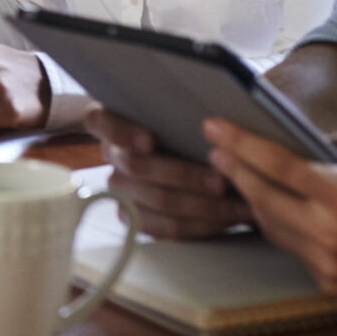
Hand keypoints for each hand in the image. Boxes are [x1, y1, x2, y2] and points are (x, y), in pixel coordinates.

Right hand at [87, 107, 250, 237]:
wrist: (177, 148)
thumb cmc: (177, 121)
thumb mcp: (173, 107)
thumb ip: (180, 109)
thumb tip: (212, 116)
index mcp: (108, 120)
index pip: (99, 122)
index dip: (123, 133)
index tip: (150, 140)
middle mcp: (111, 154)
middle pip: (138, 168)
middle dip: (184, 176)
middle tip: (221, 182)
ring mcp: (121, 188)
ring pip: (157, 202)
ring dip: (202, 206)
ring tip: (237, 205)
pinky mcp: (135, 217)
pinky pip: (166, 228)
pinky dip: (201, 225)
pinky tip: (228, 219)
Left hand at [205, 119, 336, 309]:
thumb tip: (304, 138)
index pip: (277, 166)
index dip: (240, 145)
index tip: (215, 126)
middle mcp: (334, 237)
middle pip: (263, 199)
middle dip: (235, 171)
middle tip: (218, 149)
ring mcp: (333, 267)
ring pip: (273, 228)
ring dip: (254, 200)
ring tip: (241, 173)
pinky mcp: (335, 287)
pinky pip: (295, 251)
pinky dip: (284, 227)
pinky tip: (278, 207)